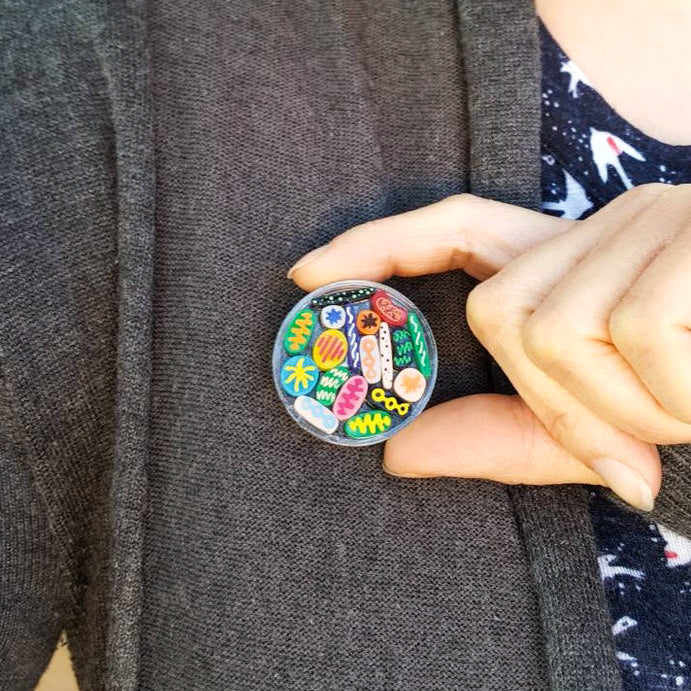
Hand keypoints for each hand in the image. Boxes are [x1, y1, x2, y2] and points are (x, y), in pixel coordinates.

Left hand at [288, 183, 690, 510]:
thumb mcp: (598, 430)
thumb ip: (500, 435)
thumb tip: (394, 454)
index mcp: (575, 263)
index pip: (451, 229)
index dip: (374, 247)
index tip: (307, 275)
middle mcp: (606, 225)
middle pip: (499, 312)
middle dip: (552, 402)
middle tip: (632, 447)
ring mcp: (652, 223)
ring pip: (556, 327)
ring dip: (615, 411)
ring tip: (687, 419)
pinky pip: (630, 335)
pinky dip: (665, 398)